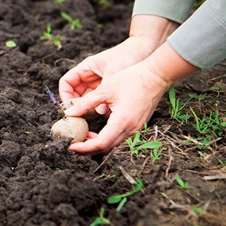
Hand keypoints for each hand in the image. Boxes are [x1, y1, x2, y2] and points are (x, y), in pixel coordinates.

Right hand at [58, 36, 155, 112]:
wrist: (146, 49)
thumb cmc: (127, 56)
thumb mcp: (113, 73)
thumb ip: (105, 92)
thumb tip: (100, 112)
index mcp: (86, 68)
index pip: (66, 83)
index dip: (65, 95)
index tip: (69, 107)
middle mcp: (90, 76)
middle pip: (75, 93)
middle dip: (77, 105)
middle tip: (81, 117)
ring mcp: (99, 82)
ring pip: (88, 99)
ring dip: (90, 108)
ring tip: (93, 118)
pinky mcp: (110, 89)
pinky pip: (101, 101)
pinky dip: (102, 107)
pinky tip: (108, 114)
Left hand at [63, 43, 198, 154]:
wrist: (156, 75)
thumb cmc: (131, 79)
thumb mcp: (104, 90)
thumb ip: (85, 103)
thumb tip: (68, 113)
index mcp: (122, 121)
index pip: (100, 144)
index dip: (84, 148)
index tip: (70, 146)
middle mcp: (130, 129)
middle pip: (106, 148)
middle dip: (87, 149)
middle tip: (72, 145)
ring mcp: (135, 128)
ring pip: (112, 145)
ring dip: (96, 144)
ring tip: (80, 138)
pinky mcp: (137, 125)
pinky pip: (118, 138)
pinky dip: (104, 139)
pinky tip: (93, 132)